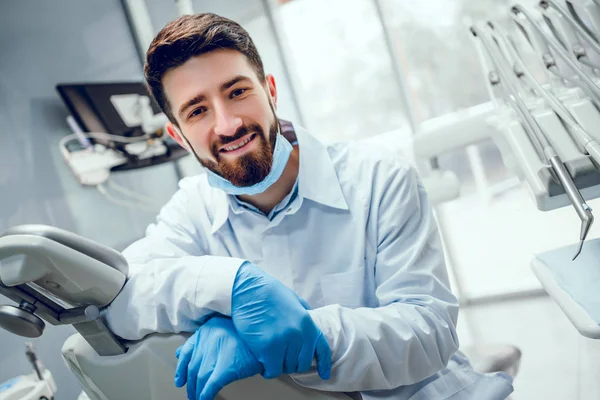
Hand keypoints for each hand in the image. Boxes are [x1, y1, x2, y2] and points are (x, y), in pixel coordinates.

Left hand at [175, 317, 261, 399]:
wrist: (272, 337)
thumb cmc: (251, 336)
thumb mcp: (226, 330)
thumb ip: (204, 340)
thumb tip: (182, 353)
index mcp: (209, 328)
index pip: (188, 350)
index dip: (182, 368)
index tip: (180, 379)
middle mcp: (210, 337)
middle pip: (193, 365)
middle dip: (191, 383)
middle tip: (192, 393)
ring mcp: (218, 351)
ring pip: (200, 376)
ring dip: (197, 391)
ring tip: (198, 398)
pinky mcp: (227, 365)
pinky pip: (210, 384)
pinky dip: (205, 395)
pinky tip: (205, 399)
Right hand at [231, 262, 331, 378]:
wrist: (247, 289)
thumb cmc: (268, 293)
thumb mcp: (294, 300)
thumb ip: (305, 313)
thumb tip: (312, 322)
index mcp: (306, 322)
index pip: (321, 349)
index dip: (324, 364)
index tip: (324, 374)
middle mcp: (298, 334)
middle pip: (302, 363)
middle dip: (293, 364)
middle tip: (282, 358)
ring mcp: (283, 341)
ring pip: (286, 368)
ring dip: (279, 366)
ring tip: (271, 358)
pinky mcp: (267, 348)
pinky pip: (272, 370)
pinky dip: (268, 370)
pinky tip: (263, 364)